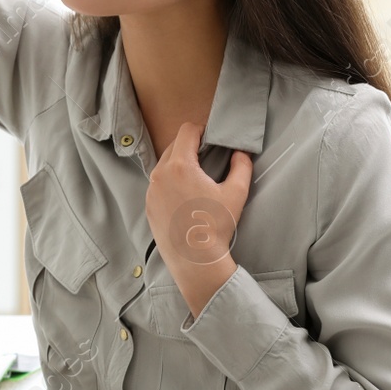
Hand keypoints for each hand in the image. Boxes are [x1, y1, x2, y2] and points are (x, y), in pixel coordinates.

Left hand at [146, 123, 252, 316]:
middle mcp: (160, 175)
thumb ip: (242, 166)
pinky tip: (185, 195)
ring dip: (179, 164)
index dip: (201, 129)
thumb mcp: (236, 193)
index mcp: (180, 166)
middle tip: (206, 155)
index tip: (210, 136)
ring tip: (196, 175)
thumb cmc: (216, 226)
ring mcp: (151, 191)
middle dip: (190, 146)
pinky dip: (171, 182)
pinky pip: (158, 184)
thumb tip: (241, 153)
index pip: (186, 131)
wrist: (195, 260)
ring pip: (164, 166)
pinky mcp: (148, 206)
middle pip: (173, 146)